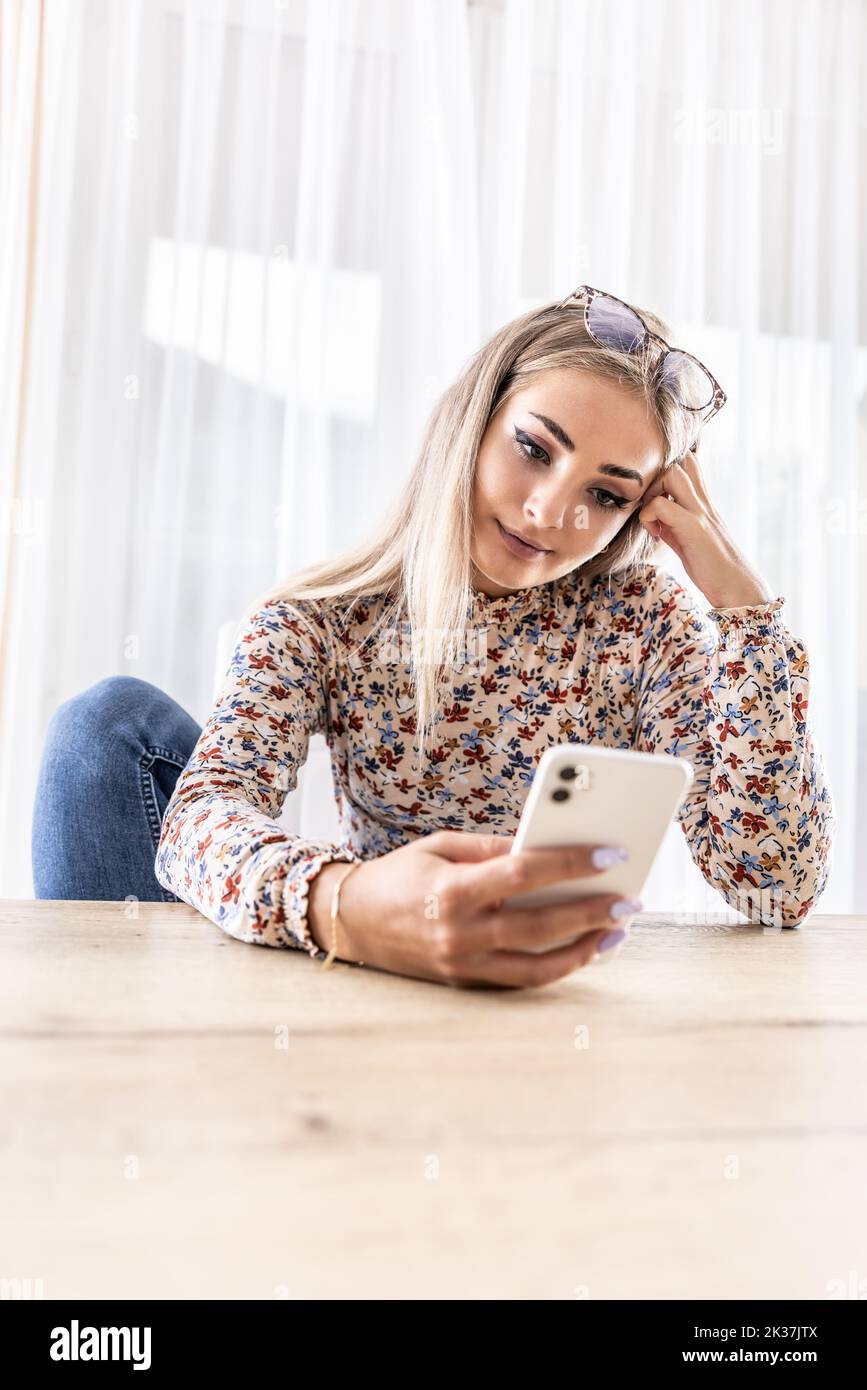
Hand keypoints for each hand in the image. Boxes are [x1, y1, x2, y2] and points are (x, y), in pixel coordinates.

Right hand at [321, 831, 638, 988]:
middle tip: (630, 899)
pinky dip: (556, 966)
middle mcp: (459, 933)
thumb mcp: (440, 847)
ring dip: (584, 950)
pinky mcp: (464, 984)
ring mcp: (462, 965)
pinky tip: (583, 949)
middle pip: (540, 926)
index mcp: (451, 890)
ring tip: (616, 930)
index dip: (572, 863)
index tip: (612, 853)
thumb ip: (493, 848)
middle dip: (592, 912)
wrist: (348, 921)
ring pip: (537, 967)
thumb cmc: (397, 875)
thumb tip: (545, 846)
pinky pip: (520, 981)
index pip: (524, 874)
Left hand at [637, 446, 775, 609]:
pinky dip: (648, 517)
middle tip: (652, 511)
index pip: (690, 465)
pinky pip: (660, 506)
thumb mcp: (690, 539)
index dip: (668, 474)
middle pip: (679, 463)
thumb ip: (674, 524)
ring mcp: (700, 513)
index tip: (657, 502)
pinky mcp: (693, 527)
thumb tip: (654, 518)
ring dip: (653, 494)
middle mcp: (703, 503)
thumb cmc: (714, 568)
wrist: (737, 588)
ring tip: (654, 521)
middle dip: (656, 481)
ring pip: (671, 474)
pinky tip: (655, 536)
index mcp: (704, 504)